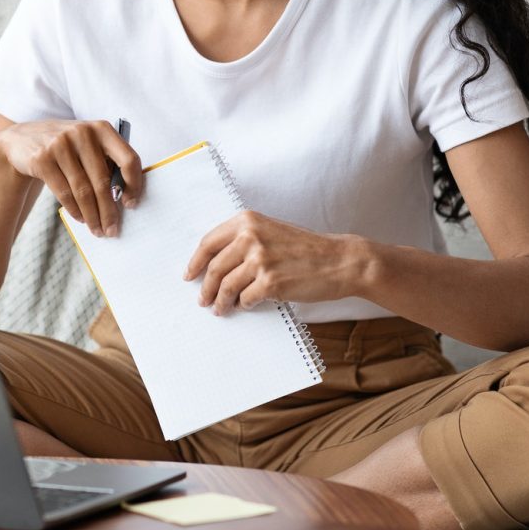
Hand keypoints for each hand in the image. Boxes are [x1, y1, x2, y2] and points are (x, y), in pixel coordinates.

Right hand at [0, 119, 141, 237]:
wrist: (21, 139)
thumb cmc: (66, 147)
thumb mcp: (87, 145)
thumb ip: (106, 162)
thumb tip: (123, 199)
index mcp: (102, 129)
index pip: (128, 159)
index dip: (134, 185)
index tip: (131, 204)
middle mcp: (83, 133)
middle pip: (103, 181)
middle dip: (109, 211)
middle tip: (113, 230)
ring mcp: (61, 144)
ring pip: (82, 190)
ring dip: (92, 215)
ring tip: (98, 230)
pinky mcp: (42, 158)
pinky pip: (64, 192)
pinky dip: (75, 210)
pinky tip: (80, 219)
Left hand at [184, 210, 367, 314]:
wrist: (339, 260)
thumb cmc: (305, 248)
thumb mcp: (271, 231)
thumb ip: (244, 240)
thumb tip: (214, 263)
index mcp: (247, 220)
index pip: (209, 242)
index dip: (195, 262)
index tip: (189, 275)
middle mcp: (250, 236)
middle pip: (214, 267)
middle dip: (205, 288)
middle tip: (202, 300)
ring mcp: (260, 260)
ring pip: (226, 286)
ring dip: (220, 301)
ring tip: (219, 309)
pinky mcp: (270, 282)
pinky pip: (245, 299)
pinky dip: (243, 305)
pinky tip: (245, 306)